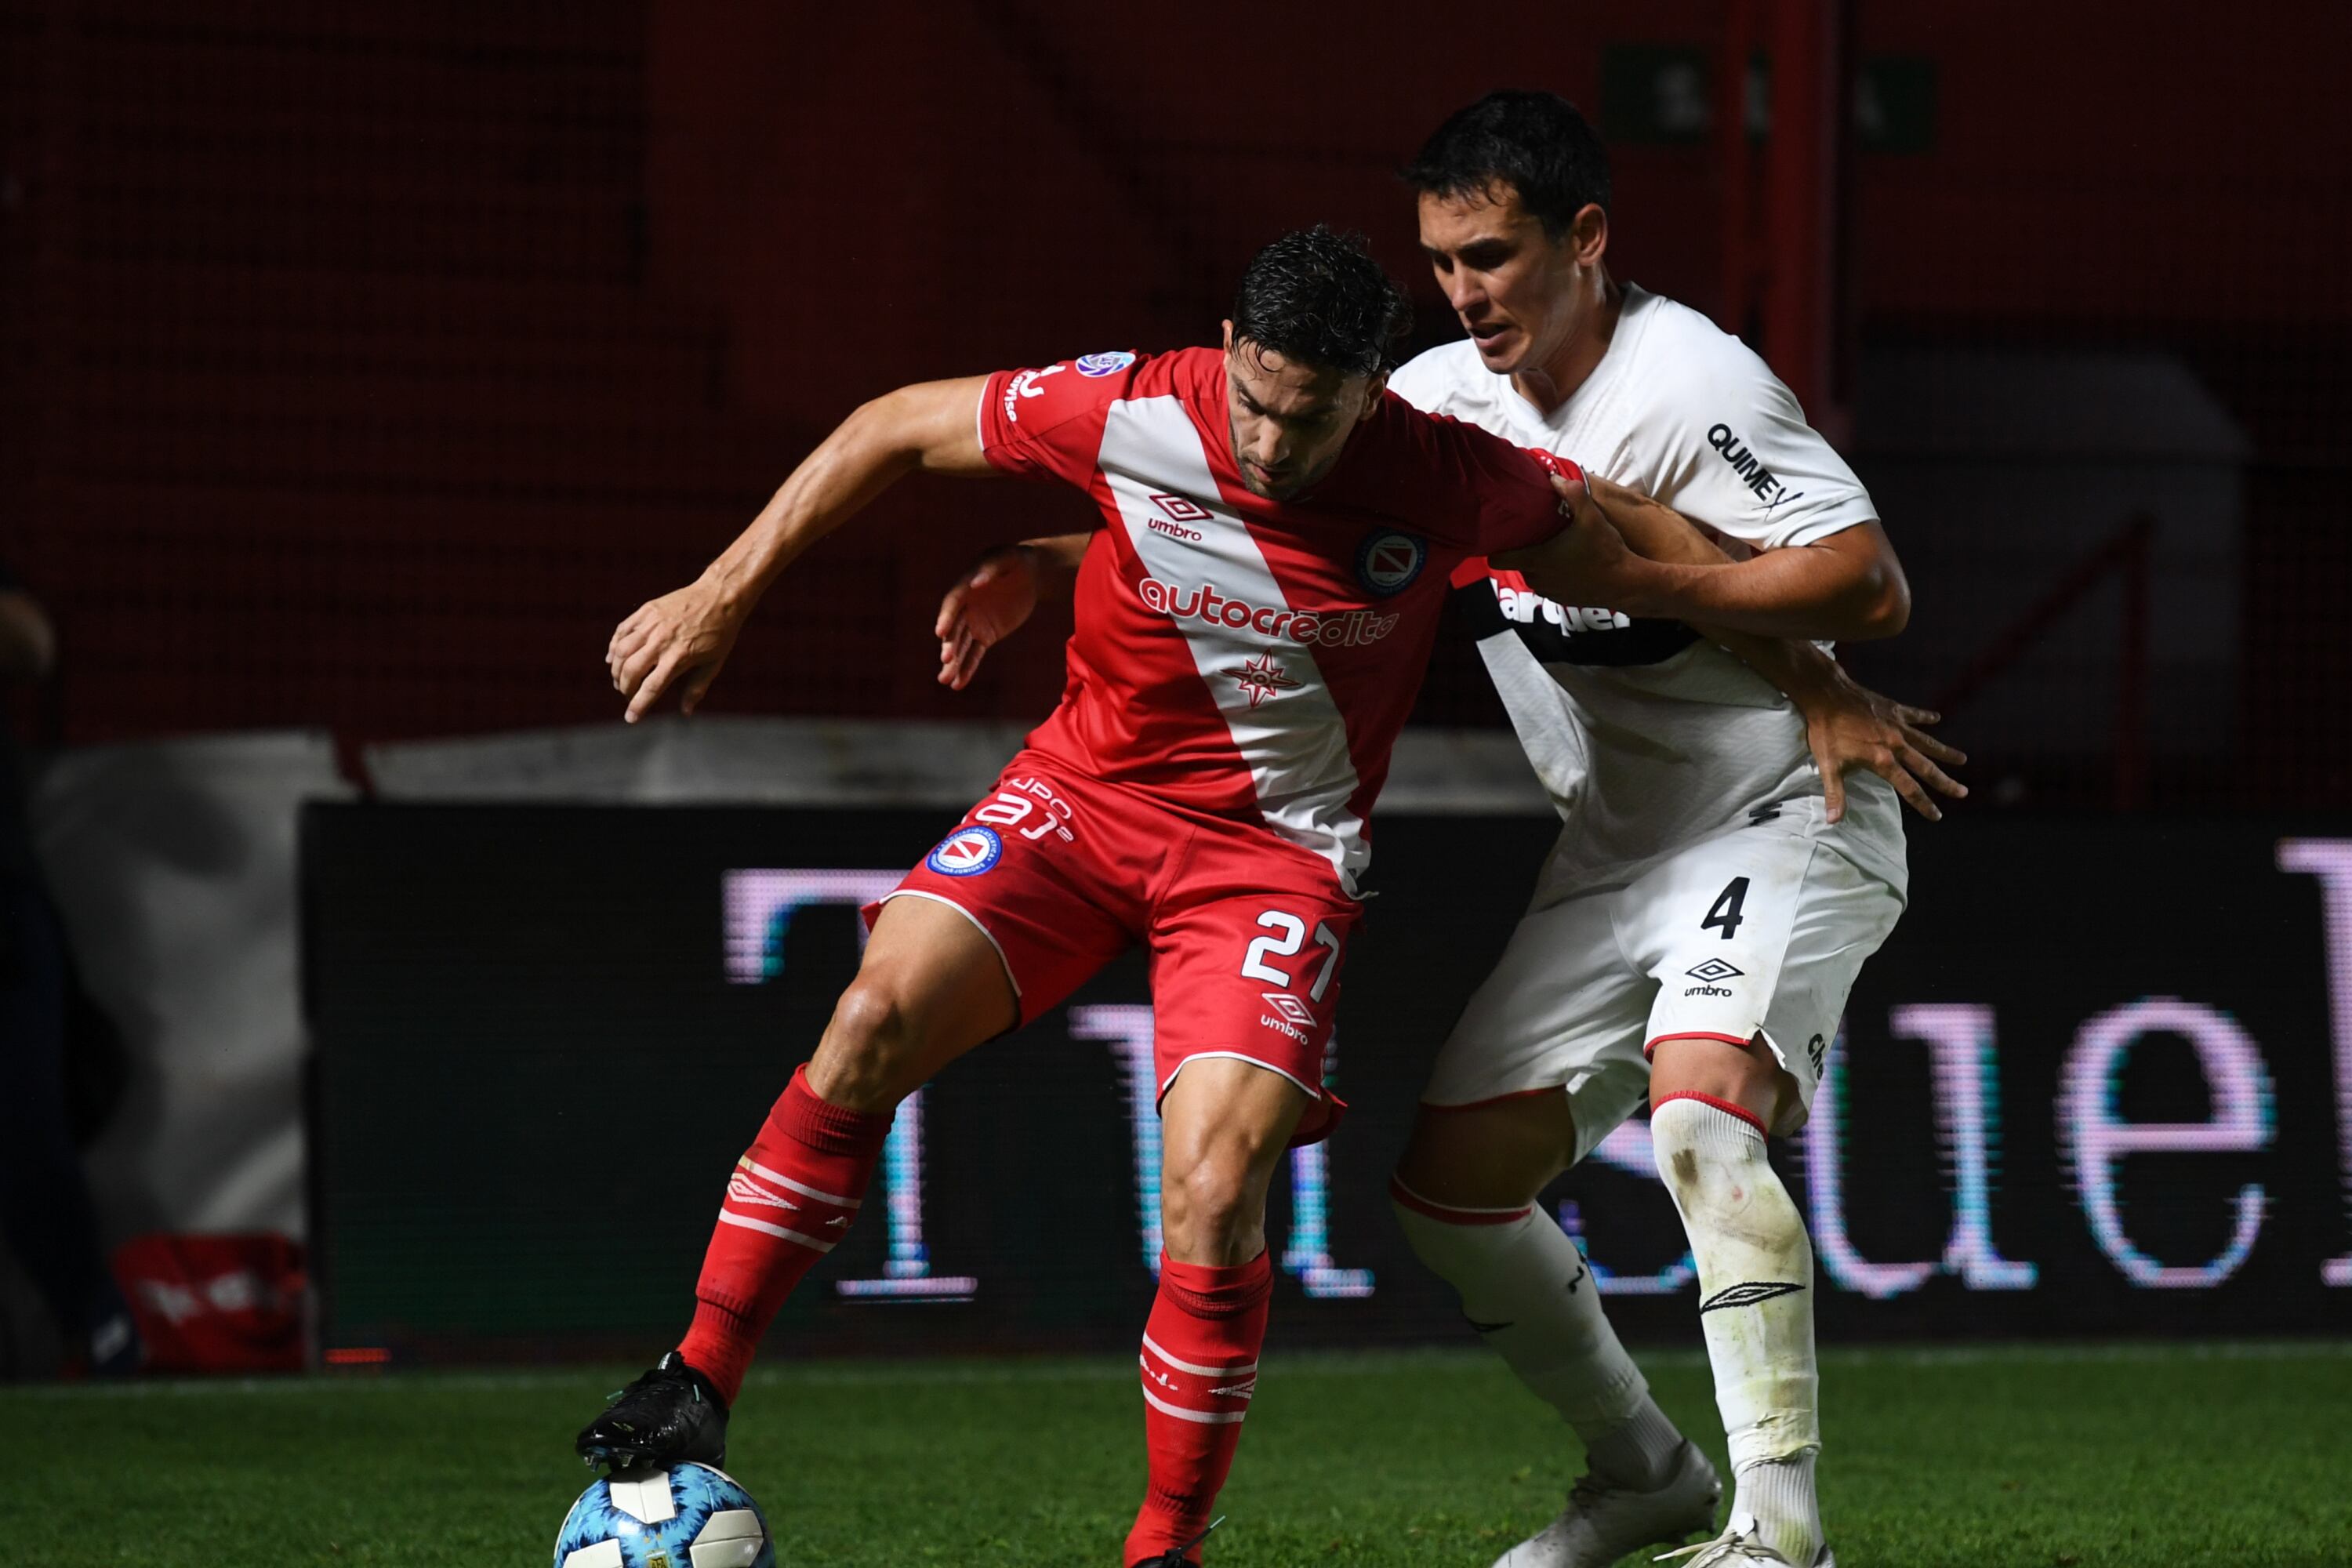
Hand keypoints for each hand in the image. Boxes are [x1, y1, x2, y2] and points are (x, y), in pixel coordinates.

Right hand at [606, 579, 743, 722]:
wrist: (720, 596)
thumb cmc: (720, 632)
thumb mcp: (714, 663)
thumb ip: (697, 688)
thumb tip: (685, 711)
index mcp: (679, 657)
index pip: (651, 688)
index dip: (638, 705)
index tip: (631, 718)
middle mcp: (661, 641)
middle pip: (630, 671)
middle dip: (624, 688)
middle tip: (627, 695)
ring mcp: (652, 624)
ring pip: (621, 651)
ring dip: (616, 669)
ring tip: (620, 678)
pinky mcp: (646, 611)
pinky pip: (622, 631)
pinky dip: (614, 646)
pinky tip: (614, 657)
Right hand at [934, 545, 1041, 689]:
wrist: (1029, 574)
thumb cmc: (1013, 561)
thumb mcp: (1005, 558)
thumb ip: (990, 569)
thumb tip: (976, 582)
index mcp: (964, 587)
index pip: (952, 604)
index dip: (946, 617)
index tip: (940, 632)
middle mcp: (964, 608)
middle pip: (954, 629)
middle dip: (949, 645)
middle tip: (946, 661)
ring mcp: (974, 623)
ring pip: (961, 646)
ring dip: (954, 663)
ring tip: (945, 681)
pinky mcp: (985, 635)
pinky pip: (974, 654)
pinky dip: (968, 668)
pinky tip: (958, 684)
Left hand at [1491, 472, 1650, 607]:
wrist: (1627, 583)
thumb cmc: (1605, 550)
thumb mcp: (1591, 516)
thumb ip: (1572, 493)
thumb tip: (1554, 478)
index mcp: (1536, 560)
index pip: (1496, 560)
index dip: (1494, 548)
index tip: (1500, 535)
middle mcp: (1537, 579)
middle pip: (1516, 563)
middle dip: (1521, 550)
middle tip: (1532, 533)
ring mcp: (1549, 591)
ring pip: (1532, 574)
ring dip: (1537, 563)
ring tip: (1550, 546)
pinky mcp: (1560, 599)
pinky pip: (1547, 584)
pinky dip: (1551, 575)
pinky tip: (1566, 562)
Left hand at [1790, 659, 1968, 822]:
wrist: (1827, 695)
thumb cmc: (1826, 732)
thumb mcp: (1828, 766)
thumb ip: (1835, 794)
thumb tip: (1834, 822)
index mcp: (1882, 760)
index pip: (1909, 788)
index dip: (1924, 804)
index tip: (1937, 815)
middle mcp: (1896, 744)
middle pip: (1926, 767)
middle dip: (1945, 782)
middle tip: (1962, 792)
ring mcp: (1897, 725)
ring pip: (1927, 742)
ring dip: (1945, 752)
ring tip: (1962, 759)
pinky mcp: (1893, 709)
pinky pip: (1914, 714)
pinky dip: (1925, 717)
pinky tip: (1937, 718)